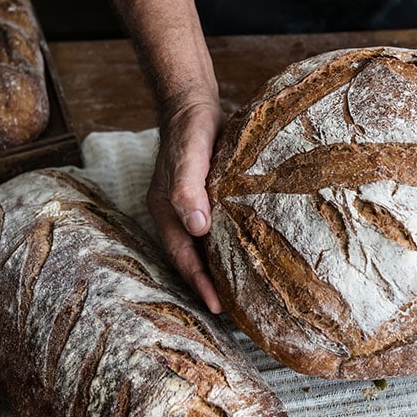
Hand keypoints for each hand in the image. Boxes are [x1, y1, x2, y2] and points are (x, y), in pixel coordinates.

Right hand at [147, 96, 225, 312]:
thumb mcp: (188, 156)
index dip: (199, 283)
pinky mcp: (212, 197)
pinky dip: (230, 244)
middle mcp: (179, 214)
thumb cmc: (189, 130)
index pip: (183, 256)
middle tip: (235, 310)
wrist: (196, 105)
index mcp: (167, 212)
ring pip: (207, 246)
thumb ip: (189, 188)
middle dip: (210, 284)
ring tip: (244, 291)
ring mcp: (194, 207)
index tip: (218, 307)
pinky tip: (250, 251)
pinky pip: (220, 228)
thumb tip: (198, 228)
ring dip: (221, 267)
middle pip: (192, 258)